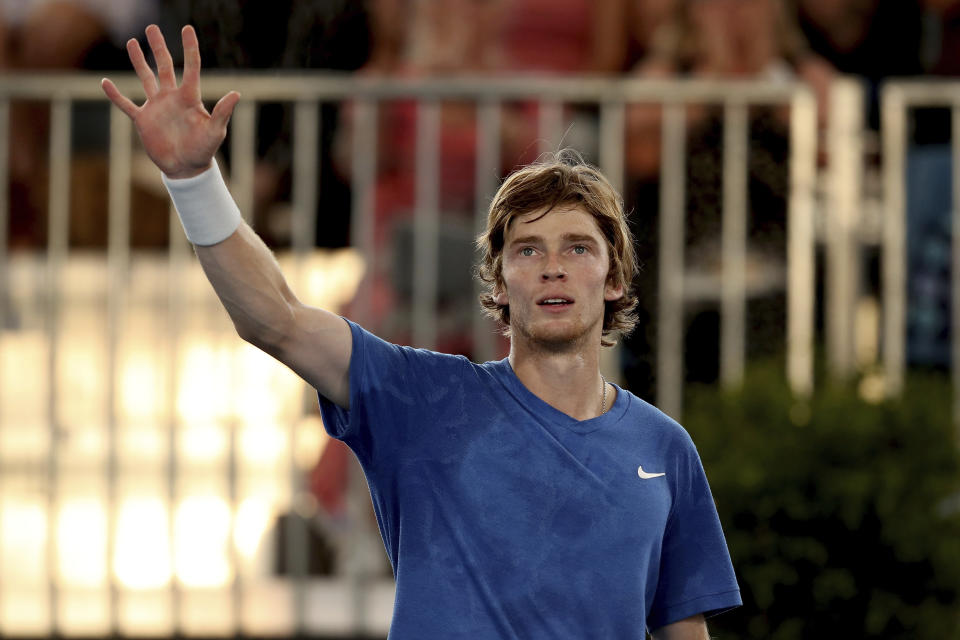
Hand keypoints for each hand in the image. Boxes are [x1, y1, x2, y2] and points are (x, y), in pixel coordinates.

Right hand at [100, 24, 238, 178]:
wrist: (186, 168)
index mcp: (190, 97)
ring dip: (139, 61)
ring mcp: (156, 107)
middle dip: (158, 47)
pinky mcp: (143, 120)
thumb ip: (222, 112)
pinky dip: (115, 95)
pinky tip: (104, 83)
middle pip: (164, 66)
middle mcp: (172, 98)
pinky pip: (126, 104)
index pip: (191, 67)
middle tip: (152, 28)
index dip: (189, 48)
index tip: (187, 29)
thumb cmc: (204, 150)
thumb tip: (236, 93)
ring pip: (145, 78)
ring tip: (132, 42)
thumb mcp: (215, 131)